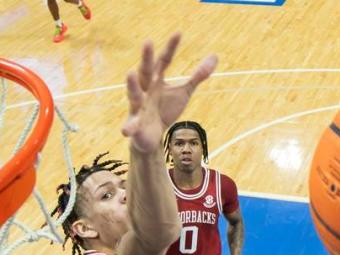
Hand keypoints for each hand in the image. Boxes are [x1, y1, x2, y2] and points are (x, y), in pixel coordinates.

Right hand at [121, 33, 217, 152]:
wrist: (151, 136)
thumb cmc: (165, 110)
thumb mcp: (184, 91)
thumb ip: (197, 75)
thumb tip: (215, 56)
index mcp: (156, 79)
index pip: (164, 60)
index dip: (171, 48)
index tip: (178, 33)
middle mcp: (146, 89)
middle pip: (145, 71)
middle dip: (146, 58)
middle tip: (147, 41)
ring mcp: (139, 106)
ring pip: (135, 94)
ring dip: (132, 85)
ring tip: (129, 73)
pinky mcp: (136, 125)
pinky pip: (132, 125)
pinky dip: (129, 127)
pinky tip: (125, 131)